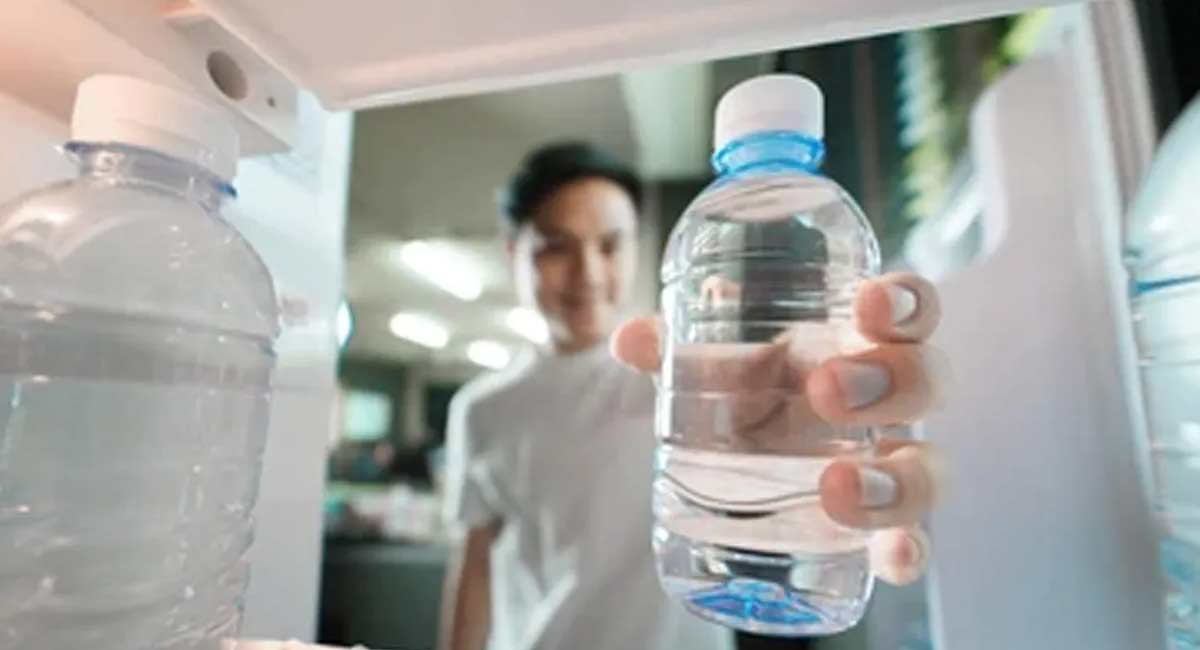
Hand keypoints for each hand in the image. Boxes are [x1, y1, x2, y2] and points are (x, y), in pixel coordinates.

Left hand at [610, 272, 946, 585]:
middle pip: (927, 381)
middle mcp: (889, 402)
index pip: (905, 311)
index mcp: (857, 344)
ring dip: (895, 477)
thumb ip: (676, 351)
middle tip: (825, 389)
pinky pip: (912, 542)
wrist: (748, 469)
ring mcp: (892, 465)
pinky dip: (909, 552)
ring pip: (929, 468)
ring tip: (836, 486)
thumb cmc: (749, 395)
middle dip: (890, 381)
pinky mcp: (881, 528)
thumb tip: (629, 339)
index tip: (869, 303)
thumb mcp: (713, 369)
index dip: (902, 301)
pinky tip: (894, 560)